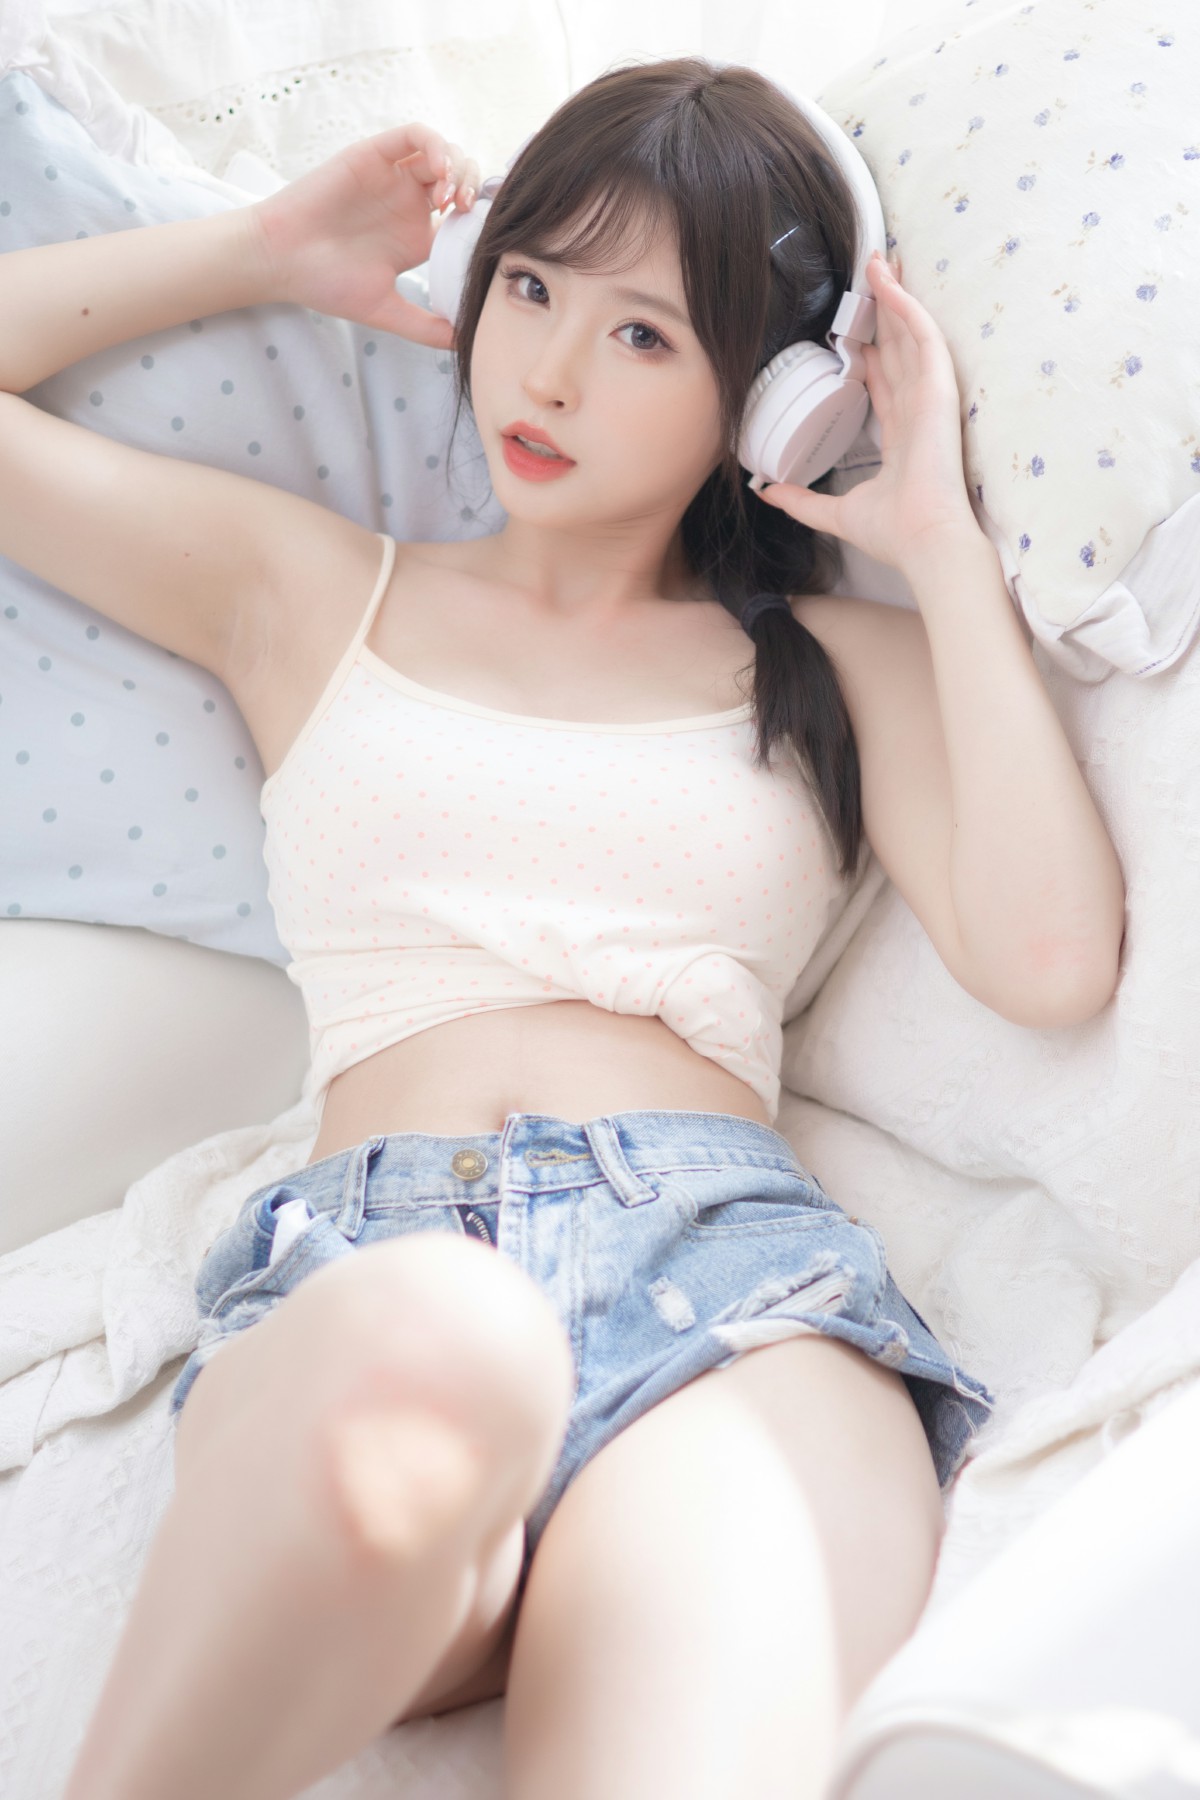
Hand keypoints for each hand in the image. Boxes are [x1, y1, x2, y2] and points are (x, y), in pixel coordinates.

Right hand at [246, 123, 481, 350]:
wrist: (282, 260)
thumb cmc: (326, 285)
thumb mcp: (385, 312)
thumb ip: (425, 328)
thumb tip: (465, 344)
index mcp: (416, 237)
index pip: (465, 219)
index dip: (482, 223)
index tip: (485, 241)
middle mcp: (409, 204)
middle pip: (462, 180)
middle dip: (475, 191)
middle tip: (469, 214)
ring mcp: (393, 177)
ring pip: (443, 154)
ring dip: (459, 168)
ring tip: (452, 199)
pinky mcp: (375, 155)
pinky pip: (415, 135)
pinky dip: (436, 146)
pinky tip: (439, 172)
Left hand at [756, 250, 980, 576]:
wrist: (922, 540)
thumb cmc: (893, 532)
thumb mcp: (835, 513)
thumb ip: (801, 500)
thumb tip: (765, 491)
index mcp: (900, 435)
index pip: (884, 381)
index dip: (870, 352)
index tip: (851, 332)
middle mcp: (916, 408)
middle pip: (898, 346)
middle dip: (884, 310)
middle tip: (868, 275)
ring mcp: (930, 396)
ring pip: (910, 331)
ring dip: (895, 294)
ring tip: (877, 260)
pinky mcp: (938, 388)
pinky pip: (922, 335)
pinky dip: (906, 305)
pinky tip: (888, 279)